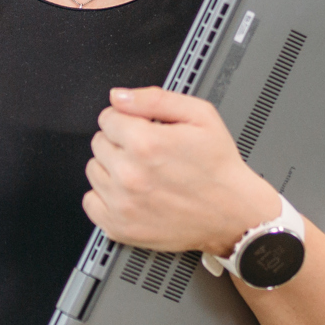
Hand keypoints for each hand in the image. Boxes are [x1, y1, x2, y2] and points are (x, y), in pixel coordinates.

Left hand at [84, 86, 280, 255]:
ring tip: (141, 173)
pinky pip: (90, 203)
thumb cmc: (219, 167)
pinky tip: (129, 193)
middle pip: (98, 143)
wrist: (234, 212)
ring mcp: (123, 204)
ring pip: (93, 171)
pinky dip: (105, 197)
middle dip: (119, 142)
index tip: (140, 128)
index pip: (107, 118)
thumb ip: (154, 99)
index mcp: (145, 143)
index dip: (126, 119)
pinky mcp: (121, 227)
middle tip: (146, 152)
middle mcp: (130, 174)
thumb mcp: (200, 115)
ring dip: (111, 168)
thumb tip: (119, 97)